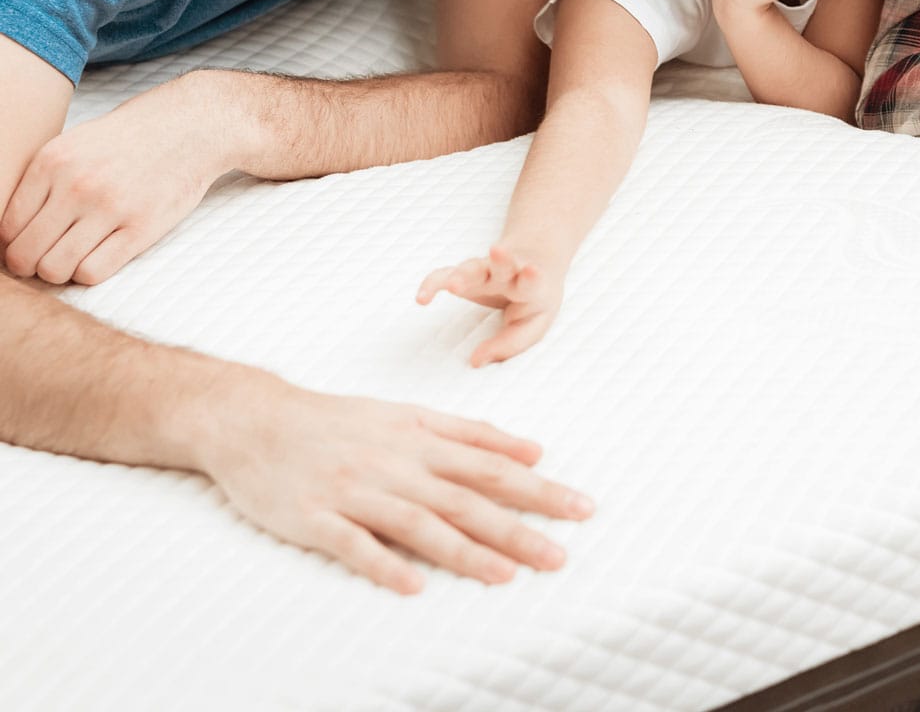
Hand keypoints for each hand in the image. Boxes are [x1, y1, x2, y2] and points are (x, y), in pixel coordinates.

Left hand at [1, 71, 237, 284]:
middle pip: (25, 254)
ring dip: (59, 271)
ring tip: (72, 258)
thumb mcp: (74, 145)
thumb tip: (9, 233)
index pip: (7, 227)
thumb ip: (41, 183)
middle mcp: (77, 185)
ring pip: (55, 268)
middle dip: (29, 265)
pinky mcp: (142, 226)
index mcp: (53, 162)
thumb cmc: (130, 139)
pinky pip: (93, 271)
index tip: (25, 247)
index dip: (10, 246)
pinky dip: (88, 272)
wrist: (191, 127)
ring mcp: (111, 207)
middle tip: (44, 259)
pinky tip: (98, 256)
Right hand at [195, 371, 592, 592]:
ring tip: (506, 575)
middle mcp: (396, 464)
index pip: (494, 467)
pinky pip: (354, 545)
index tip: (581, 508)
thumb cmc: (341, 421)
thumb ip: (472, 433)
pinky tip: (413, 586)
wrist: (256, 419)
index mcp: (423, 438)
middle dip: (518, 527)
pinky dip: (384, 564)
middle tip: (560, 554)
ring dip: (465, 551)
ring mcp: (356, 491)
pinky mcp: (315, 517)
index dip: (540, 488)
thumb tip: (534, 448)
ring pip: (420, 523)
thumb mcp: (412, 415)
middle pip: (467, 498)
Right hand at [418, 243, 565, 366]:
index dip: (531, 277)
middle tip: (497, 253)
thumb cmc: (532, 300)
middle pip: (504, 264)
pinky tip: (421, 298)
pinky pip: (444, 275)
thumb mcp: (532, 324)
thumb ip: (509, 344)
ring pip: (473, 267)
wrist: (533, 260)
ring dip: (463, 273)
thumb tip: (476, 361)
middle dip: (500, 260)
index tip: (532, 271)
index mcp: (531, 286)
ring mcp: (485, 270)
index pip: (533, 281)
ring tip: (452, 284)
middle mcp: (508, 274)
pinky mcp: (464, 273)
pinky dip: (432, 284)